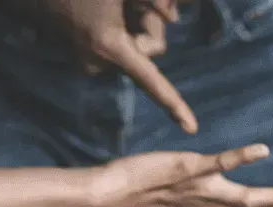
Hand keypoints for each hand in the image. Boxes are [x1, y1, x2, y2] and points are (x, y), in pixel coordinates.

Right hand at [34, 0, 195, 131]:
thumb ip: (157, 3)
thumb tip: (173, 17)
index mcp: (109, 47)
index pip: (151, 80)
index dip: (174, 104)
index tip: (192, 129)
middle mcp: (97, 62)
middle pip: (148, 53)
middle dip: (147, 25)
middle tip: (128, 2)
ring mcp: (86, 61)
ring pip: (132, 48)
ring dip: (132, 24)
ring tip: (109, 4)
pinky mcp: (80, 56)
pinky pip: (115, 47)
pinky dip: (118, 29)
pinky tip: (100, 10)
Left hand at [89, 144, 272, 206]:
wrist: (112, 196)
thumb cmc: (146, 198)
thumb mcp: (185, 205)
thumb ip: (210, 204)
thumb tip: (228, 200)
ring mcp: (200, 191)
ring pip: (248, 201)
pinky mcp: (186, 170)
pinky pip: (217, 165)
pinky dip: (241, 159)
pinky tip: (262, 151)